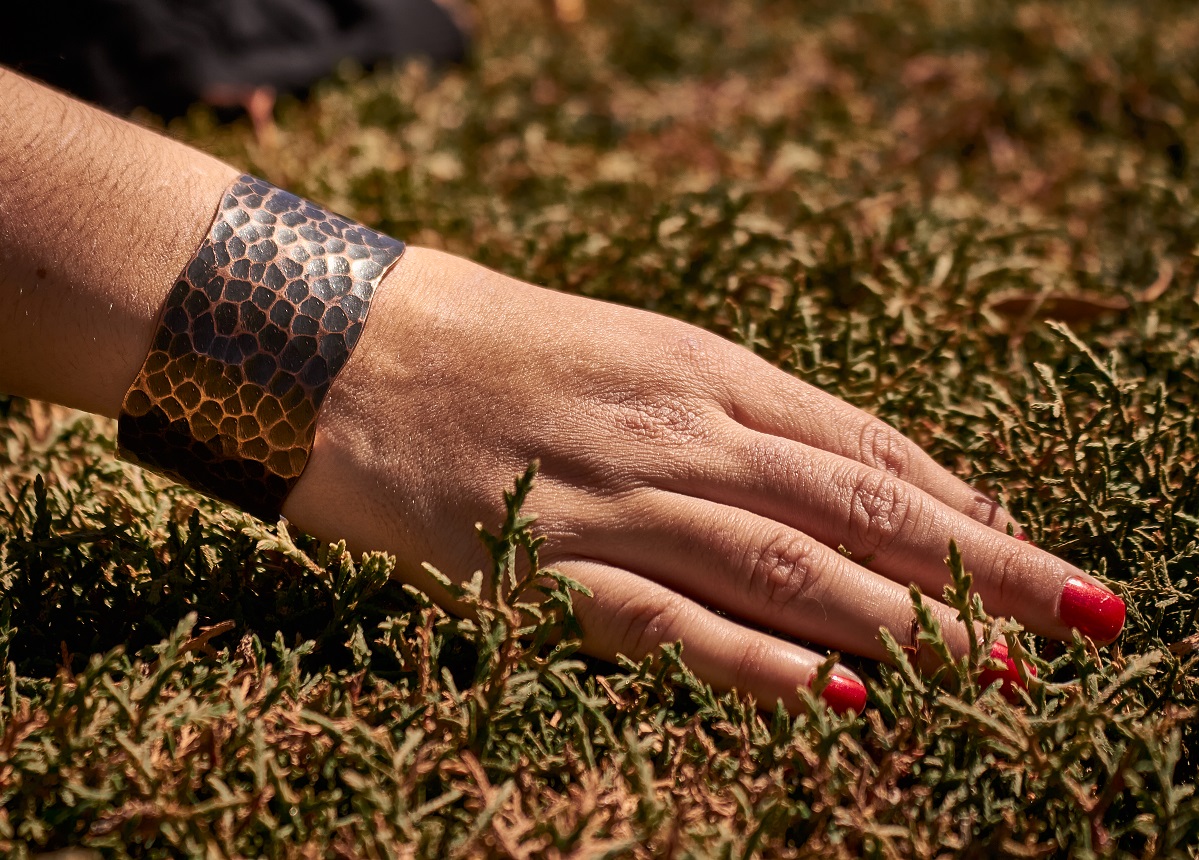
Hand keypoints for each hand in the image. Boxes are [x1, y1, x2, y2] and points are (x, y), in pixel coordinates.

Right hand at [284, 247, 1126, 710]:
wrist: (358, 353)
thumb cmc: (502, 348)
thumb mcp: (637, 355)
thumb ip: (733, 413)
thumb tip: (842, 474)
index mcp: (706, 370)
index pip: (868, 447)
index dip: (963, 505)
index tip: (1033, 551)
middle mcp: (684, 432)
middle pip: (862, 507)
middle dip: (981, 569)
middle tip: (1080, 616)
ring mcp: (622, 499)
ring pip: (792, 567)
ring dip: (907, 624)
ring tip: (1005, 670)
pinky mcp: (550, 564)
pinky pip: (673, 621)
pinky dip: (760, 662)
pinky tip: (842, 699)